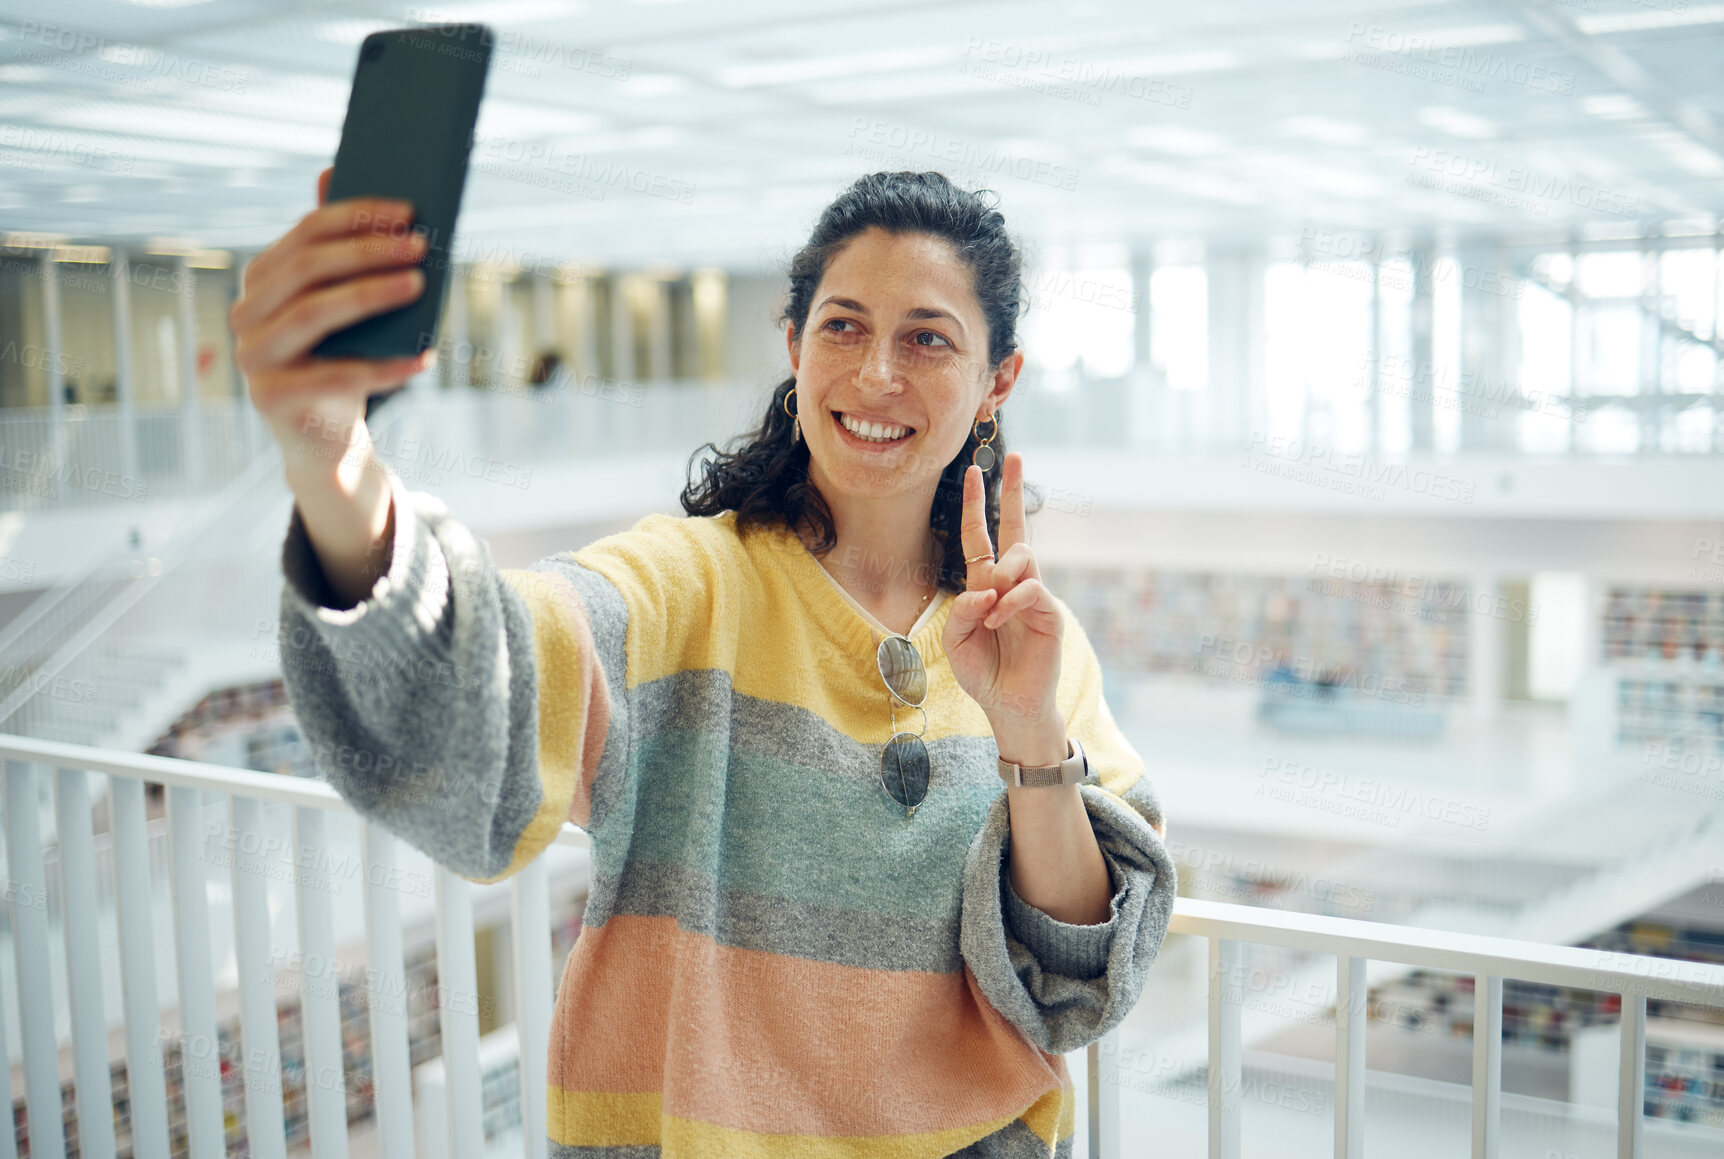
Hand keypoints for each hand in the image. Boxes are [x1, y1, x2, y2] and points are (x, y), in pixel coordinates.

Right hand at [229, 165, 434, 477]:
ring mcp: (252, 356)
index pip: (306, 233)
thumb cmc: (340, 360)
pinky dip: (383, 366)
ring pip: (313, 312)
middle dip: (368, 251)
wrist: (326, 437)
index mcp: (262, 279)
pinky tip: (423, 358)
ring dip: (371, 295)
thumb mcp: (344, 307)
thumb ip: (342, 252)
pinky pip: (333, 376)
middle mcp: (246, 312)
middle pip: (307, 268)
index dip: (355, 216)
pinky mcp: (271, 398)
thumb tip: (333, 173)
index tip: (408, 211)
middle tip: (419, 245)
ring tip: (420, 286)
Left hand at [942, 452, 1062, 743]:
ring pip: (1022, 556)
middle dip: (1013, 491)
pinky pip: (1030, 589)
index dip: (978, 505)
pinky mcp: (1049, 612)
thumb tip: (984, 586)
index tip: (975, 472)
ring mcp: (1033, 595)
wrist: (1009, 705)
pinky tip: (999, 620)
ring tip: (991, 611)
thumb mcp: (957, 642)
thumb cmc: (982, 673)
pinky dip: (1010, 601)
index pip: (980, 536)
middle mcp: (1011, 583)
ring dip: (1001, 576)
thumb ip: (963, 612)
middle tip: (1014, 456)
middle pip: (1015, 528)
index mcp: (985, 585)